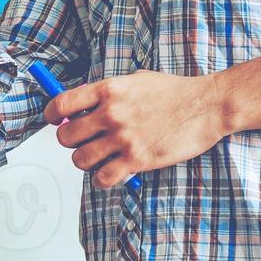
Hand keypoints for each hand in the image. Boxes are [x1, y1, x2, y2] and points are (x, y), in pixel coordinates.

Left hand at [44, 70, 230, 187]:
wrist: (207, 105)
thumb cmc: (174, 92)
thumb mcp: (135, 81)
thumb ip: (107, 95)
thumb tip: (80, 110)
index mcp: (108, 90)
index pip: (61, 104)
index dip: (52, 116)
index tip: (56, 121)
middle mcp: (111, 113)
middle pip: (67, 137)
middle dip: (72, 142)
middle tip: (85, 142)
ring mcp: (123, 138)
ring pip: (81, 160)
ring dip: (86, 162)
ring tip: (100, 158)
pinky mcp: (137, 160)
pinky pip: (102, 179)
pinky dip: (102, 180)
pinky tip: (111, 173)